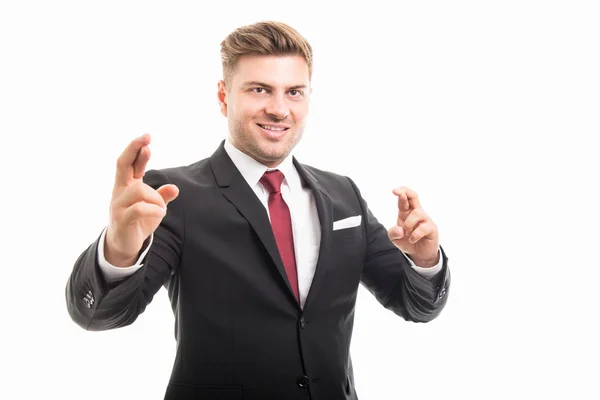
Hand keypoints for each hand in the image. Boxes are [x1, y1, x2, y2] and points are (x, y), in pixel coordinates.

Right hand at [105, 133, 178, 266]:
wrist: (123, 245)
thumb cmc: (138, 222)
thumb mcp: (154, 207)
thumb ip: (162, 196)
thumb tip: (175, 188)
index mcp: (127, 185)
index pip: (129, 162)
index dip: (136, 149)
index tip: (147, 137)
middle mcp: (120, 191)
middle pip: (122, 165)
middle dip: (134, 150)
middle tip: (146, 141)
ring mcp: (118, 205)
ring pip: (139, 191)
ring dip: (156, 198)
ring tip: (162, 209)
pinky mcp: (122, 219)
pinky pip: (139, 209)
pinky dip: (154, 210)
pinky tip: (161, 214)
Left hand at [387, 186, 438, 266]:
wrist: (419, 254)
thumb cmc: (407, 241)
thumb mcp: (394, 238)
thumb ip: (393, 233)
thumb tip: (400, 230)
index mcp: (405, 212)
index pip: (405, 198)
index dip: (401, 193)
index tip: (394, 191)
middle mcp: (416, 213)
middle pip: (414, 196)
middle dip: (406, 192)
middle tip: (399, 193)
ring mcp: (425, 219)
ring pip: (417, 213)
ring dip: (408, 224)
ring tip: (406, 233)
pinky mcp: (432, 228)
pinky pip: (423, 228)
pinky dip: (414, 235)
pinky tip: (412, 240)